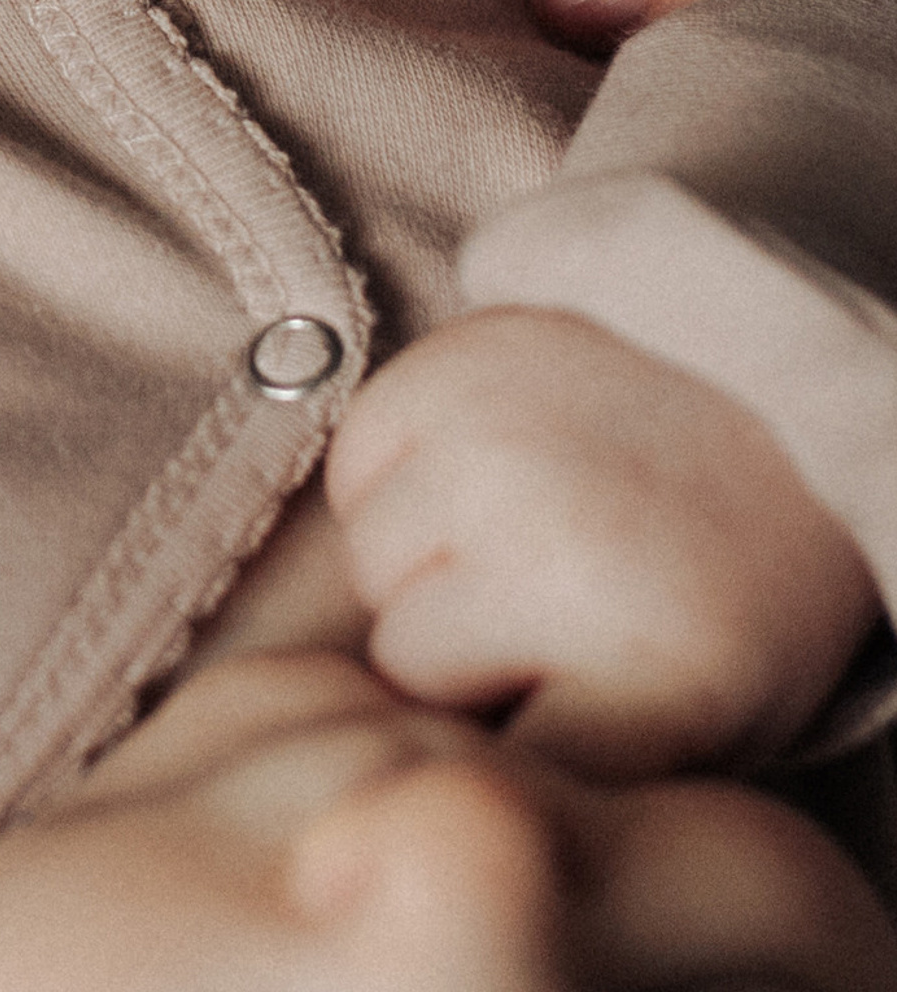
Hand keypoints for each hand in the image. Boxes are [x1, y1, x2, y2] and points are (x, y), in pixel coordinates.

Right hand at [328, 307, 879, 780]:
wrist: (780, 442)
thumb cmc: (713, 618)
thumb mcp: (689, 741)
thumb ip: (558, 768)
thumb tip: (410, 758)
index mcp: (648, 680)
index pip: (486, 778)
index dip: (500, 756)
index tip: (549, 726)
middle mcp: (564, 549)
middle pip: (404, 659)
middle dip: (454, 658)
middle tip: (543, 622)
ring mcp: (505, 440)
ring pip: (368, 558)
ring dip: (417, 567)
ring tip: (510, 548)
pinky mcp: (464, 356)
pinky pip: (355, 463)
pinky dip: (392, 482)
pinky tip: (476, 483)